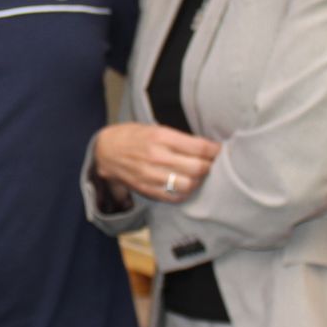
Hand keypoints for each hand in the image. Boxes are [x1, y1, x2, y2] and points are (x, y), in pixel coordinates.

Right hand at [93, 122, 220, 202]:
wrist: (105, 151)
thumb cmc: (133, 137)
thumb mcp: (155, 129)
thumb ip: (179, 139)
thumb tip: (207, 149)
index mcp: (161, 137)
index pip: (199, 148)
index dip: (215, 151)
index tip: (220, 151)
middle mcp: (157, 157)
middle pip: (198, 168)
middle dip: (210, 167)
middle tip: (213, 164)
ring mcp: (152, 176)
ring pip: (189, 185)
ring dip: (199, 181)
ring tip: (199, 176)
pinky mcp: (147, 190)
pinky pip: (175, 197)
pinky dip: (185, 193)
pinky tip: (186, 186)